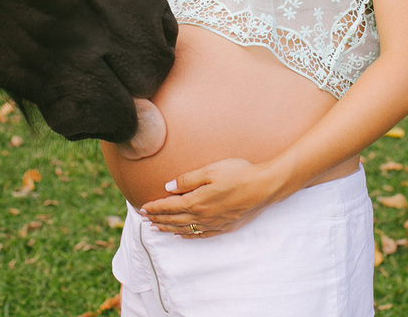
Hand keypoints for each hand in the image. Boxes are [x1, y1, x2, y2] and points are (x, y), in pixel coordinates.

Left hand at [138, 158, 280, 237]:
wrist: (264, 187)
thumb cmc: (239, 173)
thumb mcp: (211, 170)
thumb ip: (188, 179)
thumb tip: (169, 187)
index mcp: (197, 201)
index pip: (170, 206)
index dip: (155, 207)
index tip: (143, 208)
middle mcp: (203, 215)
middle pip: (175, 219)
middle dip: (158, 218)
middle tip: (144, 219)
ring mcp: (214, 223)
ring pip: (185, 228)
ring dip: (169, 228)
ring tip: (157, 228)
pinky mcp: (225, 226)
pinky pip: (201, 235)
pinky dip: (188, 235)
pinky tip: (182, 235)